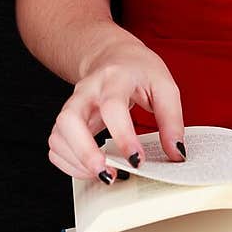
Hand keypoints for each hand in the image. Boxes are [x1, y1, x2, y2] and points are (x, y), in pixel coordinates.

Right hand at [47, 36, 186, 183]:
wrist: (114, 56)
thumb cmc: (139, 71)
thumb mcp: (165, 86)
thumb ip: (171, 120)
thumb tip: (176, 152)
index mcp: (114, 78)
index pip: (112, 107)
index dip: (123, 137)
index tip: (138, 160)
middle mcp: (86, 91)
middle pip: (69, 120)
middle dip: (85, 153)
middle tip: (108, 174)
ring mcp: (72, 105)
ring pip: (58, 136)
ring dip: (76, 162)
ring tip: (104, 175)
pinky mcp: (66, 121)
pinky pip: (56, 146)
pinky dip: (68, 163)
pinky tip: (90, 169)